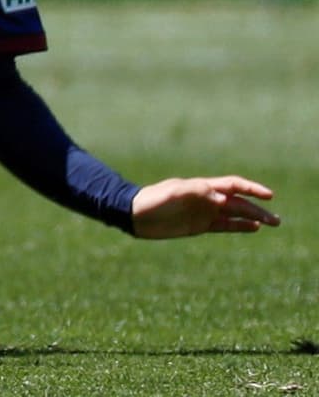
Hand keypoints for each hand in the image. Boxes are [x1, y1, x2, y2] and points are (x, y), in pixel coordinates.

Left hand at [131, 175, 279, 238]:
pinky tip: (253, 228)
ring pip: (235, 214)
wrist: (135, 215)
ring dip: (253, 218)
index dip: (250, 189)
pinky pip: (224, 225)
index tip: (268, 195)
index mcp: (201, 187)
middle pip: (237, 202)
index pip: (232, 185)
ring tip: (272, 223)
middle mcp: (206, 198)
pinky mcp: (199, 225)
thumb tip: (221, 196)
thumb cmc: (152, 200)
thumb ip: (195, 192)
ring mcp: (204, 212)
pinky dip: (239, 226)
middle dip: (257, 209)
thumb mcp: (172, 194)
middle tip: (277, 221)